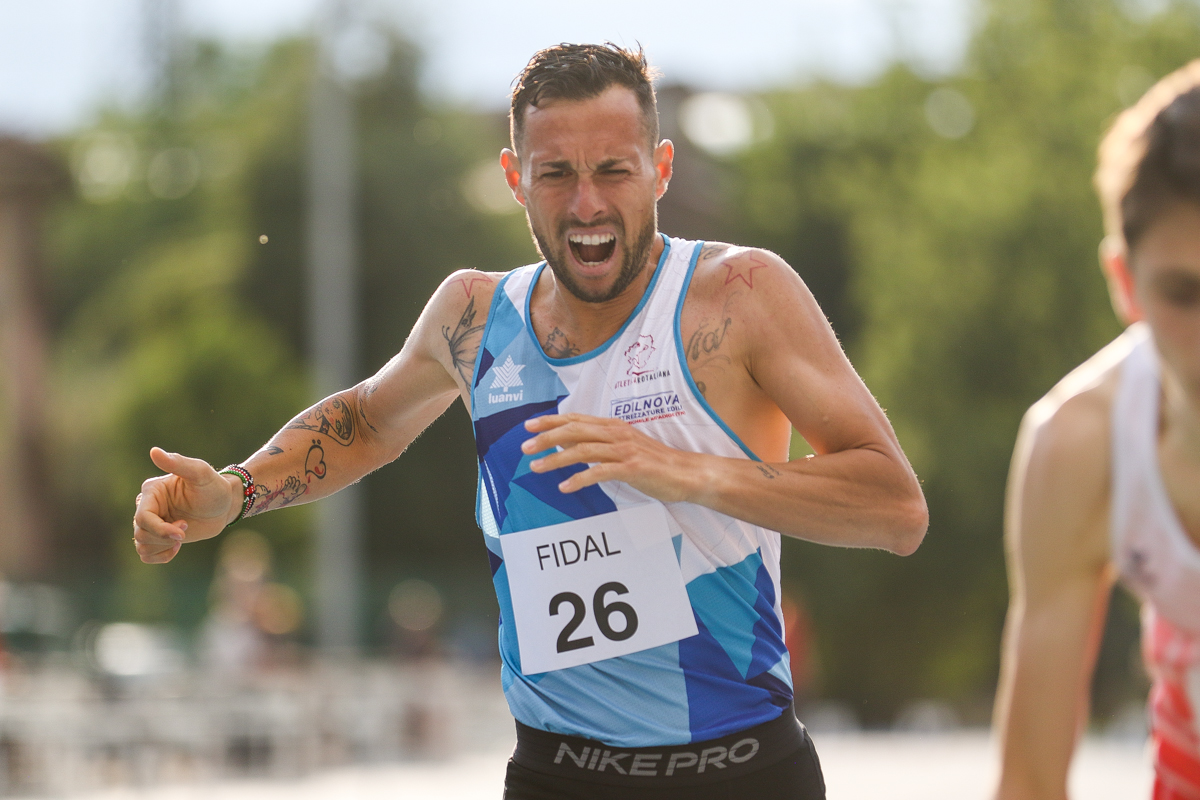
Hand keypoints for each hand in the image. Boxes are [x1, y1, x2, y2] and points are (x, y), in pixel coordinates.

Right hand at [132, 447, 238, 563]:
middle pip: (140, 533)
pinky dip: (160, 556)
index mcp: (152, 492)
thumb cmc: (214, 486)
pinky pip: (146, 554)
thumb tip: (154, 451)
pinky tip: (177, 547)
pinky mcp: (159, 536)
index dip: (160, 529)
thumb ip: (179, 463)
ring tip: (182, 536)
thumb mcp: (200, 473)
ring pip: (142, 545)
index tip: (183, 532)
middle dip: (164, 537)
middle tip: (186, 527)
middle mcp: (147, 507)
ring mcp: (153, 522)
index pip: (142, 518)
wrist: (225, 504)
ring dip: (163, 546)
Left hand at [521, 414, 703, 502]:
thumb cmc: (654, 463)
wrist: (686, 473)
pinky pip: (600, 472)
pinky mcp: (632, 467)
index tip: (529, 426)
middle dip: (546, 438)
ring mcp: (624, 450)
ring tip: (536, 467)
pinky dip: (579, 478)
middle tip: (525, 447)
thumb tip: (567, 443)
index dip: (551, 421)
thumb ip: (598, 443)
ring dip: (556, 458)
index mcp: (614, 426)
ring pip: (582, 450)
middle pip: (574, 431)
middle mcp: (617, 433)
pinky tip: (565, 487)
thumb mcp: (624, 447)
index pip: (576, 419)